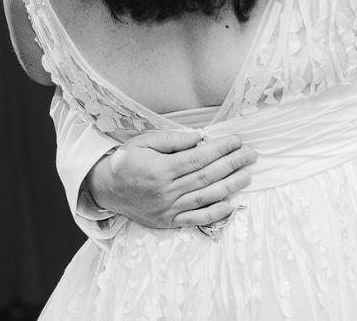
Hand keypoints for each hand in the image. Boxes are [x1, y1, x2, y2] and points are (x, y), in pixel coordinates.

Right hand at [86, 130, 256, 228]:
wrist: (105, 188)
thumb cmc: (127, 161)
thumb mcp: (144, 141)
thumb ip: (172, 139)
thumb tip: (200, 136)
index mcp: (160, 169)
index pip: (198, 158)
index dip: (220, 149)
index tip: (237, 141)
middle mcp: (165, 191)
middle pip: (205, 177)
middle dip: (231, 164)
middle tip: (250, 155)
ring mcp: (167, 209)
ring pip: (204, 198)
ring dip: (229, 187)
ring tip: (247, 176)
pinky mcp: (167, 221)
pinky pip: (194, 220)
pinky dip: (213, 214)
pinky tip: (230, 205)